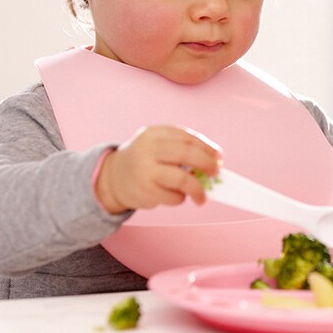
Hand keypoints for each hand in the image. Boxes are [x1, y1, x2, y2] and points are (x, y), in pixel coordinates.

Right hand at [95, 125, 221, 213]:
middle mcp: (149, 150)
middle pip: (188, 154)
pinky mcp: (146, 191)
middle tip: (215, 173)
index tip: (218, 157)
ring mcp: (146, 171)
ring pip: (183, 180)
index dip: (207, 148)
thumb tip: (213, 161)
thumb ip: (182, 148)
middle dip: (207, 164)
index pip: (188, 138)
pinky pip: (174, 197)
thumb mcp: (158, 144)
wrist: (113, 177)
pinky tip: (175, 196)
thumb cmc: (145, 159)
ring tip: (202, 197)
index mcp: (155, 134)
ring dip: (198, 189)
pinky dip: (180, 198)